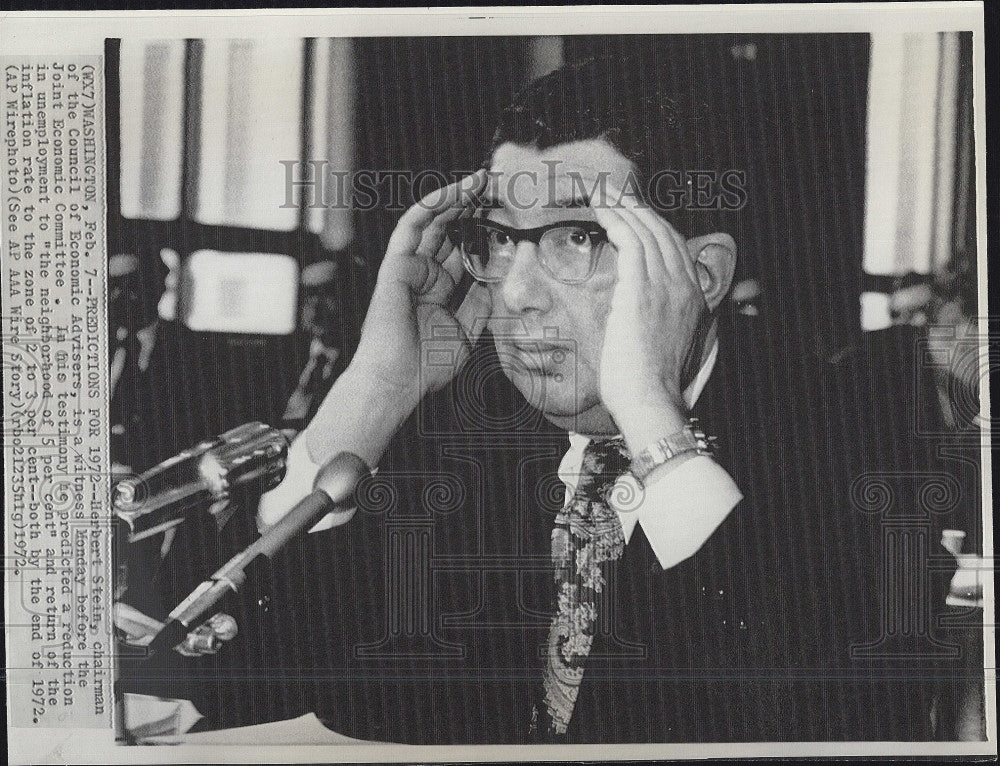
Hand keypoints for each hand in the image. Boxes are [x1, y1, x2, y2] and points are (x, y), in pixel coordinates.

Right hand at [351, 169, 490, 401]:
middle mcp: (422, 274)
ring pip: (430, 221)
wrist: (398, 383)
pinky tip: (454, 193)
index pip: (461, 250)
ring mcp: (408, 268)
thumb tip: (493, 281)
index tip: (504, 214)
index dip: (480, 230)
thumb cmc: (425, 367)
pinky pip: (412, 227)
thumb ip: (479, 307)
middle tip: (495, 186)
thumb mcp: (466, 334)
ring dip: (454, 198)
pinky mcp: (395, 265)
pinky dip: (431, 206)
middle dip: (470, 206)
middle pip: (447, 230)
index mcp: (437, 290)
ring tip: (479, 181)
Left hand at [590, 184, 707, 447]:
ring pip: (645, 230)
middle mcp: (683, 285)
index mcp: (693, 297)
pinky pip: (630, 241)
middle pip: (661, 230)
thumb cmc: (647, 384)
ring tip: (600, 191)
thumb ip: (657, 321)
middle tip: (611, 190)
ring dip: (621, 206)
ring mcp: (664, 285)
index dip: (651, 224)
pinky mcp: (641, 289)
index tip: (630, 212)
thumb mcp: (663, 345)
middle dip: (636, 206)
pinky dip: (616, 221)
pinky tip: (600, 211)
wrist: (650, 400)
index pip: (672, 246)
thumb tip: (635, 314)